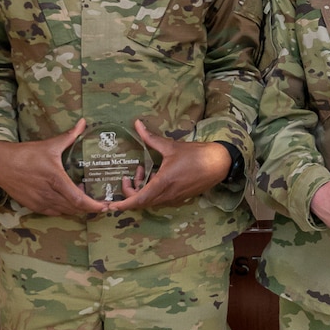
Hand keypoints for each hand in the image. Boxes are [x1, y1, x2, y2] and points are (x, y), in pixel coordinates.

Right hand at [0, 119, 108, 217]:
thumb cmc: (25, 154)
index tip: (105, 206)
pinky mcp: (33, 206)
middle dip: (89, 208)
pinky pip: (54, 212)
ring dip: (76, 208)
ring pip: (65, 212)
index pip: (79, 200)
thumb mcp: (50, 145)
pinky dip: (64, 209)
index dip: (94, 206)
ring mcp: (41, 202)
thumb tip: (83, 122)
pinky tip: (66, 199)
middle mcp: (49, 194)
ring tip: (83, 197)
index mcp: (56, 180)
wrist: (0, 164)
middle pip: (75, 209)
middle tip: (99, 201)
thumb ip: (70, 136)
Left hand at [111, 121, 232, 211]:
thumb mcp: (171, 146)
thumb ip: (151, 138)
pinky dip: (151, 191)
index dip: (123, 204)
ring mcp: (174, 198)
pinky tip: (154, 175)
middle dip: (130, 192)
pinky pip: (159, 199)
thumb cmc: (196, 155)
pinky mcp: (179, 197)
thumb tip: (137, 124)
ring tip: (142, 171)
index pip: (138, 200)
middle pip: (141, 202)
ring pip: (150, 201)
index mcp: (163, 184)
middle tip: (127, 177)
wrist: (219, 164)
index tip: (111, 205)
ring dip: (141, 190)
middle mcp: (167, 195)